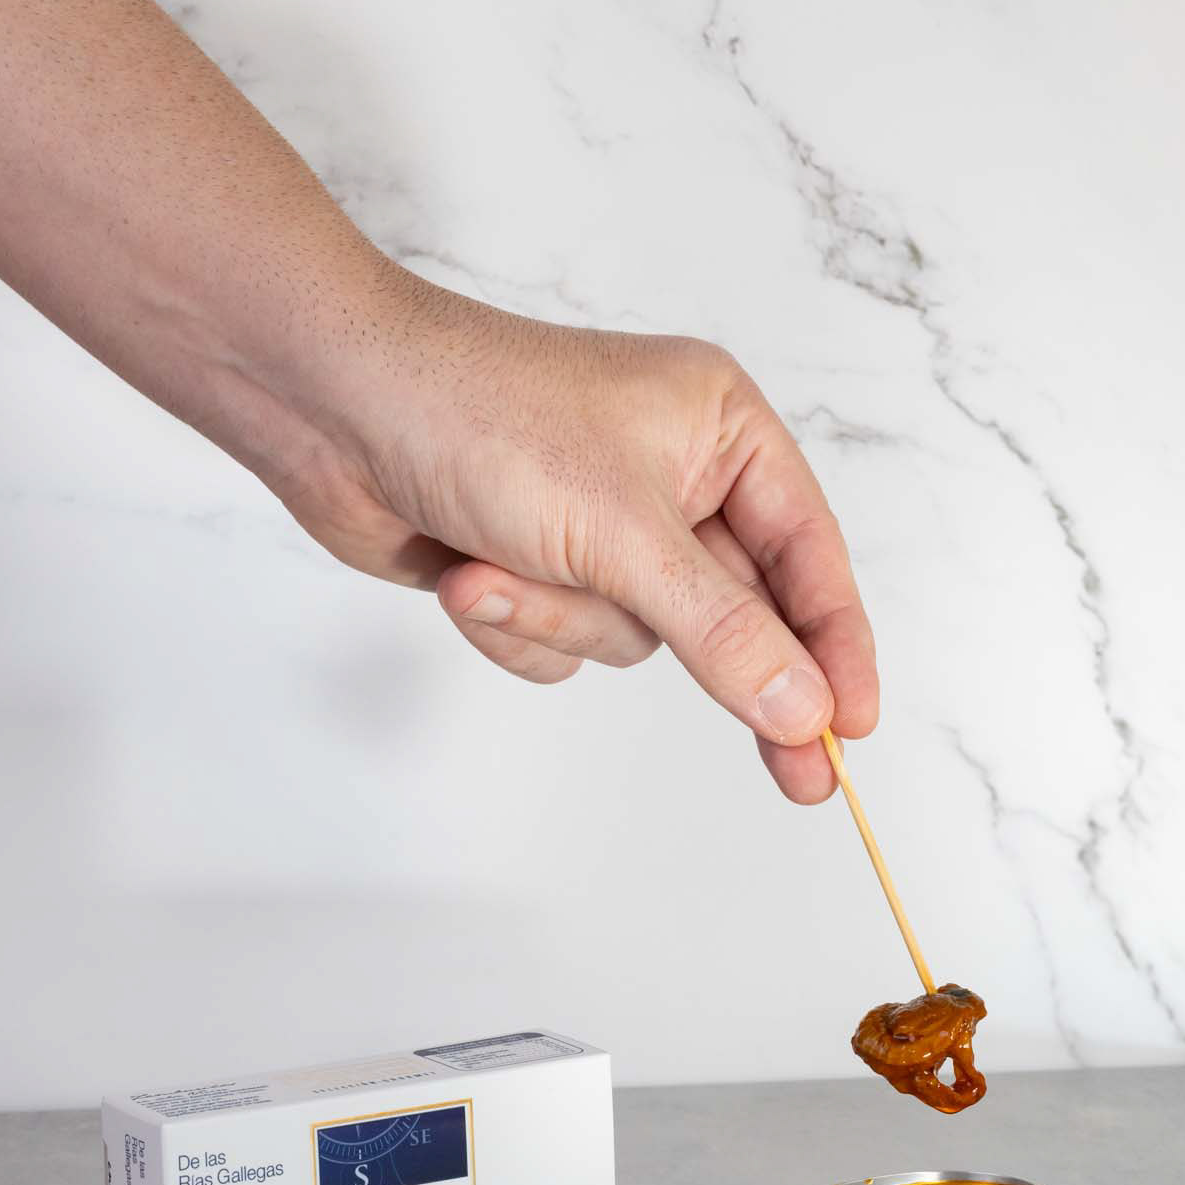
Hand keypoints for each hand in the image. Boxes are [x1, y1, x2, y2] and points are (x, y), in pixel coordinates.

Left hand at [273, 277, 878, 803]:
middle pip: (734, 614)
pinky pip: (565, 646)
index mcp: (721, 429)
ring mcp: (600, 526)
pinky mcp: (538, 567)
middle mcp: (671, 476)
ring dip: (563, 621)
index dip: (838, 647)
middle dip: (721, 669)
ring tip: (497, 567)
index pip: (809, 556)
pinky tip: (464, 574)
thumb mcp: (623, 532)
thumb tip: (805, 707)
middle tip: (799, 777)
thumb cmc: (480, 418)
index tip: (855, 728)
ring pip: (635, 639)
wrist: (329, 406)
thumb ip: (724, 631)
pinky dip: (517, 626)